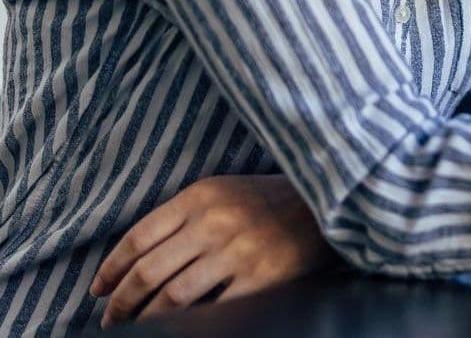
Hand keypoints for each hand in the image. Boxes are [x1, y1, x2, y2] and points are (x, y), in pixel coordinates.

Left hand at [89, 173, 336, 326]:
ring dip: (146, 320)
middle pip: (148, 272)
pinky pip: (211, 311)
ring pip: (172, 298)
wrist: (328, 200)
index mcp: (201, 195)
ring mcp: (238, 251)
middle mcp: (215, 221)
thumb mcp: (225, 191)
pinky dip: (187, 326)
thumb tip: (135, 259)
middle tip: (110, 320)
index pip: (139, 237)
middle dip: (121, 303)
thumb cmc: (270, 198)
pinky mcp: (261, 278)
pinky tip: (178, 330)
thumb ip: (184, 215)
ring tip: (136, 330)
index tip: (98, 290)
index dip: (112, 269)